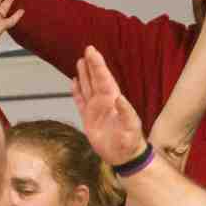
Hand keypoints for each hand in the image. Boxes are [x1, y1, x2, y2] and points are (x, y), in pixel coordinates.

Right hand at [73, 47, 146, 164]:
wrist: (123, 156)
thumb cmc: (130, 141)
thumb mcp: (131, 127)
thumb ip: (126, 112)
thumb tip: (119, 98)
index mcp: (113, 100)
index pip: (103, 78)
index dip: (97, 65)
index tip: (92, 51)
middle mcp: (104, 101)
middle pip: (95, 79)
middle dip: (91, 64)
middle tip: (87, 49)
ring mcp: (96, 109)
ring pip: (88, 87)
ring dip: (84, 74)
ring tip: (80, 61)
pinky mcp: (88, 118)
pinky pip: (81, 101)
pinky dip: (77, 92)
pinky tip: (74, 82)